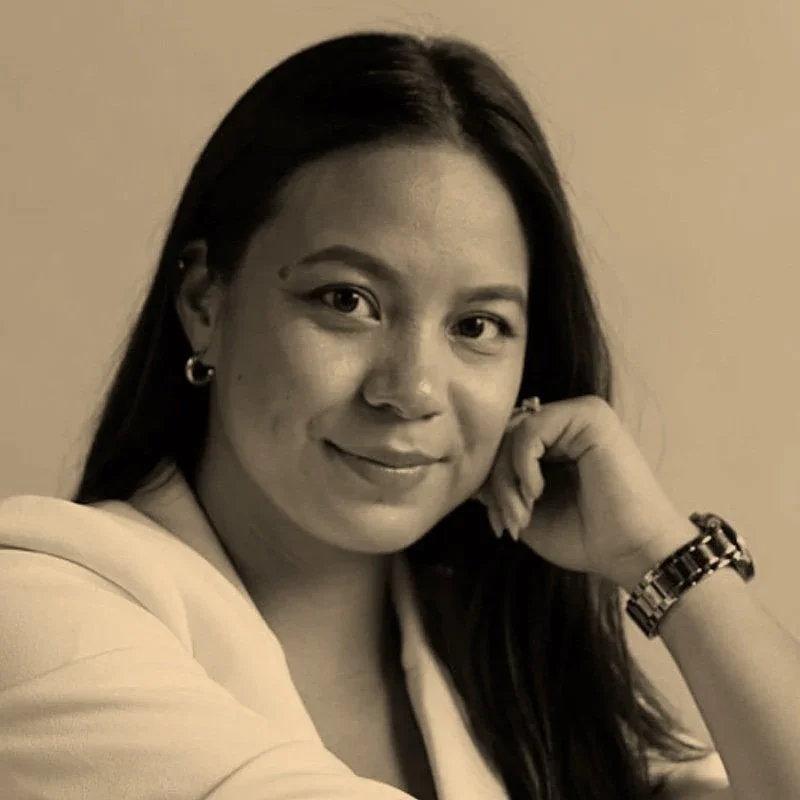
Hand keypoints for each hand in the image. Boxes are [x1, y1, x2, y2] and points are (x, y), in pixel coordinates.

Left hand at [474, 395, 697, 589]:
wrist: (632, 552)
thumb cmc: (586, 536)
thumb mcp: (526, 511)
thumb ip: (498, 489)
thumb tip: (468, 477)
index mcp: (556, 442)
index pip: (504, 445)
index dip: (492, 482)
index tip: (500, 523)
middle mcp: (567, 422)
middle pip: (505, 438)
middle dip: (497, 483)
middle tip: (509, 521)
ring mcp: (579, 415)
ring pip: (514, 434)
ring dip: (507, 479)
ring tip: (522, 514)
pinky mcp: (589, 415)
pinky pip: (531, 429)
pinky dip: (523, 464)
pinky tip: (536, 492)